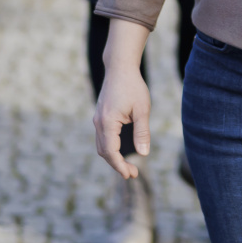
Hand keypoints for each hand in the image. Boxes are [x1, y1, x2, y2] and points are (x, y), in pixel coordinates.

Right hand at [94, 63, 152, 177]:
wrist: (120, 67)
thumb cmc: (133, 86)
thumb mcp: (142, 109)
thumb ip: (142, 132)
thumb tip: (144, 154)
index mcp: (107, 122)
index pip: (110, 152)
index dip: (120, 166)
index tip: (131, 175)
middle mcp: (98, 122)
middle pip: (104, 152)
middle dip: (117, 165)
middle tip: (133, 173)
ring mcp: (97, 119)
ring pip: (102, 145)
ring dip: (113, 158)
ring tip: (128, 166)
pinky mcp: (100, 116)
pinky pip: (102, 138)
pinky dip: (110, 148)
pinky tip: (122, 151)